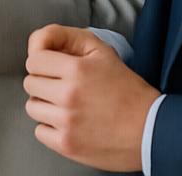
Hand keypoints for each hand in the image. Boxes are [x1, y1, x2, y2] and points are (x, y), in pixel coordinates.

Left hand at [23, 24, 156, 172]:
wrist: (151, 129)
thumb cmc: (127, 89)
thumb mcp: (101, 51)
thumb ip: (66, 37)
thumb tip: (38, 41)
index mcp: (76, 70)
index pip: (34, 60)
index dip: (44, 62)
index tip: (55, 68)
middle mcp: (68, 95)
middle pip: (30, 83)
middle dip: (44, 83)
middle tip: (64, 87)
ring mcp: (66, 122)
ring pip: (32, 107)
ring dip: (46, 105)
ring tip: (68, 106)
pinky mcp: (67, 144)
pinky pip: (39, 131)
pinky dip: (50, 127)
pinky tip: (69, 123)